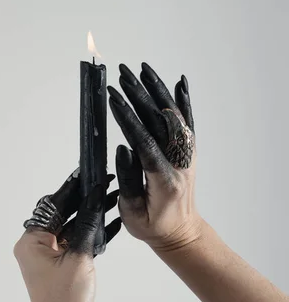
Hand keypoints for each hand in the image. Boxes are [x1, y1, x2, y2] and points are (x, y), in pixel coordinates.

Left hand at [14, 173, 120, 301]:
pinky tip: (110, 223)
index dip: (72, 190)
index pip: (53, 207)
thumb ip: (87, 225)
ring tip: (110, 199)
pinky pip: (76, 243)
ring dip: (90, 217)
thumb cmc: (66, 300)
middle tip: (103, 184)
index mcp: (31, 242)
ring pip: (71, 229)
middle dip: (83, 201)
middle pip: (61, 216)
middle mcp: (36, 248)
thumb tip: (94, 197)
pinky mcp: (62, 268)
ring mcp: (48, 259)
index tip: (87, 174)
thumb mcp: (79, 256)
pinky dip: (91, 234)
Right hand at [108, 62, 201, 252]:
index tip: (113, 98)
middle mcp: (179, 162)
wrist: (181, 232)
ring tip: (142, 69)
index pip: (144, 142)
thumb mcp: (132, 213)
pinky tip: (179, 83)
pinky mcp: (188, 152)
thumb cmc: (153, 226)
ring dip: (157, 91)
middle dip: (139, 95)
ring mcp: (187, 155)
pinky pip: (187, 122)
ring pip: (173, 116)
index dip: (128, 118)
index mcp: (164, 179)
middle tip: (122, 75)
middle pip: (159, 122)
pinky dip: (184, 101)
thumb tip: (123, 148)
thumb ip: (128, 181)